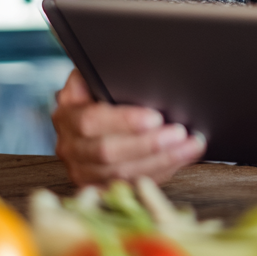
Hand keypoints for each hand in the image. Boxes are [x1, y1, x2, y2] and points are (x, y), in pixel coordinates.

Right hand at [52, 69, 205, 186]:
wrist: (89, 111)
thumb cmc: (100, 88)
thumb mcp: (96, 74)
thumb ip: (105, 73)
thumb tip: (125, 69)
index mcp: (67, 114)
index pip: (92, 121)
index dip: (125, 122)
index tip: (156, 117)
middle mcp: (70, 147)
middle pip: (107, 153)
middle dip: (148, 144)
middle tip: (179, 133)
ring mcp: (82, 171)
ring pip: (121, 174)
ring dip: (160, 161)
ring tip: (189, 145)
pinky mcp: (99, 187)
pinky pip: (131, 184)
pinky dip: (161, 172)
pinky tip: (182, 158)